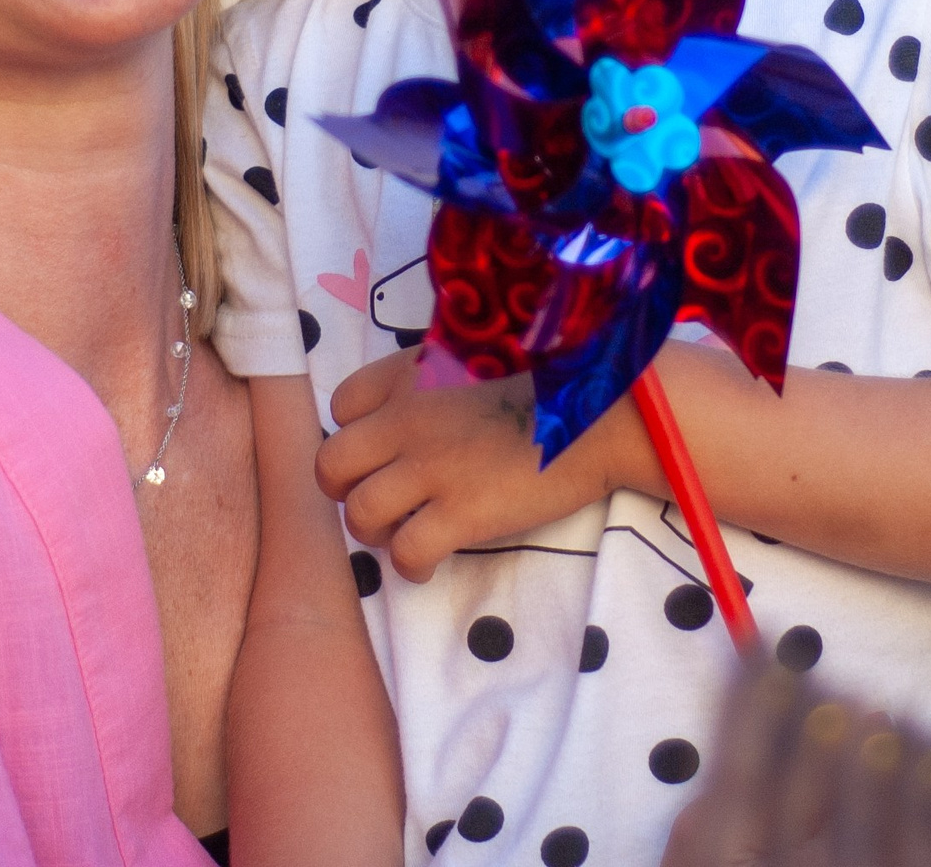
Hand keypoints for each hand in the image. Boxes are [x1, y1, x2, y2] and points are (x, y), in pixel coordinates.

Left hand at [315, 350, 634, 583]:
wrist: (600, 415)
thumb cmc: (548, 388)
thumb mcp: (475, 364)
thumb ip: (432, 386)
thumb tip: (409, 418)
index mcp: (409, 378)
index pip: (341, 407)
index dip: (355, 434)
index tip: (382, 452)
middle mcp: (407, 420)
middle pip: (330, 465)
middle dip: (345, 490)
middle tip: (379, 502)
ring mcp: (430, 469)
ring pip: (359, 515)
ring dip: (375, 533)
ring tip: (403, 534)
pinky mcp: (459, 514)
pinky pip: (405, 553)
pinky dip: (411, 566)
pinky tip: (430, 562)